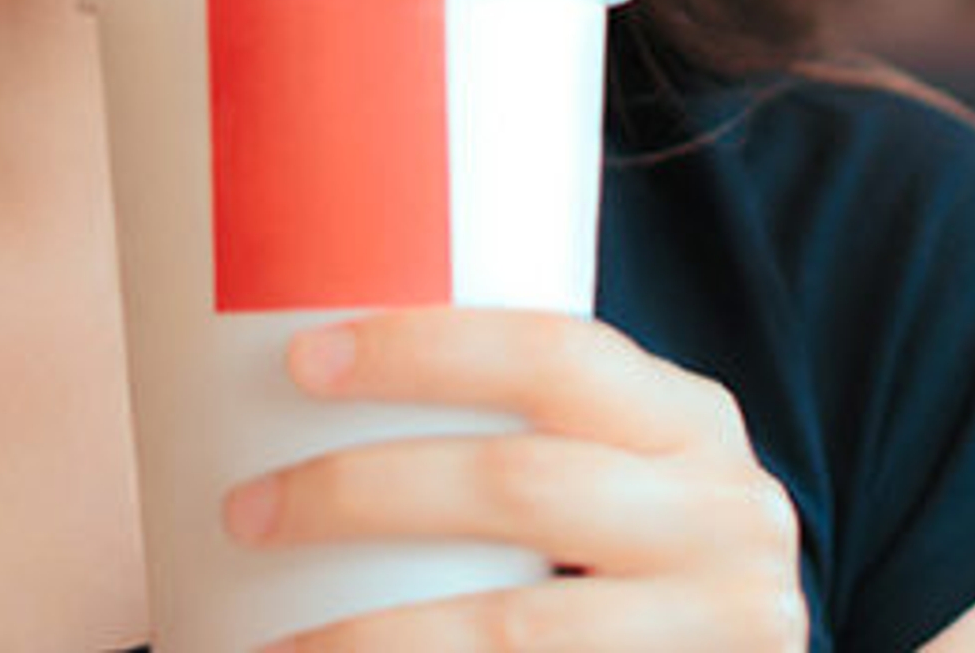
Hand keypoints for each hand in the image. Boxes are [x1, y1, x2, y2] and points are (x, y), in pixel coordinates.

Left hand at [220, 308, 807, 650]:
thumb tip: (291, 384)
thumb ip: (521, 433)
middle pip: (519, 487)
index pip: (558, 355)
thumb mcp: (620, 469)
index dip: (426, 350)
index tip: (301, 361)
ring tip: (270, 646)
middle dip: (364, 493)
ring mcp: (718, 625)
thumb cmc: (628, 548)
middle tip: (246, 510)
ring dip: (368, 638)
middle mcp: (728, 517)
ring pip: (508, 630)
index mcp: (693, 423)